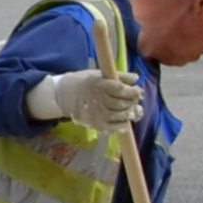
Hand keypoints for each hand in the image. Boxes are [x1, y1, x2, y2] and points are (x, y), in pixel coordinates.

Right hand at [26, 68, 145, 132]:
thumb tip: (136, 78)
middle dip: (132, 102)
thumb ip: (119, 76)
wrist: (65, 96)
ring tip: (130, 110)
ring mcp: (97, 115)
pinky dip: (123, 125)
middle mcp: (98, 101)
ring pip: (121, 116)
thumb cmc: (86, 83)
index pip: (121, 90)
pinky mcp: (96, 125)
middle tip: (134, 100)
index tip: (138, 91)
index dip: (132, 92)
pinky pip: (115, 128)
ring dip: (130, 113)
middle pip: (123, 104)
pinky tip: (124, 120)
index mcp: (100, 86)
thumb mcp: (100, 75)